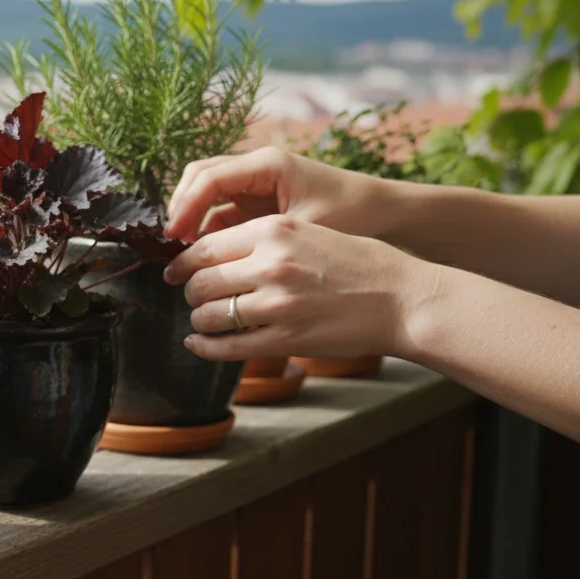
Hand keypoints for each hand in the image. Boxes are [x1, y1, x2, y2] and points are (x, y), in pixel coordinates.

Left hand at [163, 215, 435, 361]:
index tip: (174, 272)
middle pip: (200, 281)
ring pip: (209, 315)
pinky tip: (200, 344)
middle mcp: (271, 264)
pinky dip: (205, 348)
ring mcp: (277, 304)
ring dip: (199, 320)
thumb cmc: (361, 264)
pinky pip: (226, 347)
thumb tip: (214, 254)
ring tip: (204, 321)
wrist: (405, 299)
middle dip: (190, 293)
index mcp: (274, 230)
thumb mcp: (310, 232)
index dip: (182, 263)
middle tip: (193, 298)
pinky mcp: (285, 339)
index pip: (205, 247)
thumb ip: (264, 239)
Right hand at [165, 147, 387, 242]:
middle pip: (199, 178)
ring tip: (183, 253)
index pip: (209, 177)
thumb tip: (214, 264)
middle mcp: (256, 167)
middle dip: (181, 208)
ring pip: (206, 193)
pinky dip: (207, 230)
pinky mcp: (257, 201)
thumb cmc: (350, 216)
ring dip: (192, 219)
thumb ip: (261, 242)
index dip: (185, 205)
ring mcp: (255, 183)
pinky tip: (204, 256)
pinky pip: (221, 211)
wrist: (383, 212)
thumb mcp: (305, 230)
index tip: (173, 236)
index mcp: (267, 164)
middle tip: (171, 244)